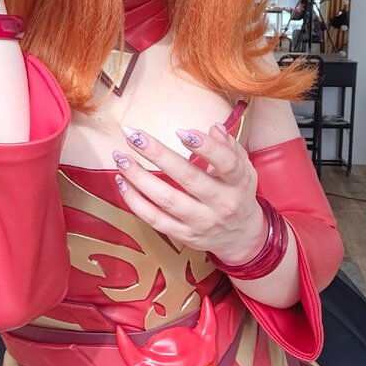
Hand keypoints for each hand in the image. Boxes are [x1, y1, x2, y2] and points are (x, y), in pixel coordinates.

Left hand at [112, 124, 266, 262]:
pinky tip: (123, 182)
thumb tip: (213, 128)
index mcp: (238, 184)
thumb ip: (230, 147)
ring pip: (166, 199)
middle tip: (133, 135)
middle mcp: (221, 204)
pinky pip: (154, 219)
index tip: (181, 131)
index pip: (226, 164)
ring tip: (121, 157)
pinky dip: (135, 201)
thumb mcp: (244, 169)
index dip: (205, 147)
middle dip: (158, 154)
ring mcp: (201, 222)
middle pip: (188, 178)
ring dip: (139, 177)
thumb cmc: (238, 194)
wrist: (241, 237)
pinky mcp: (184, 235)